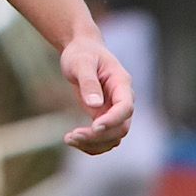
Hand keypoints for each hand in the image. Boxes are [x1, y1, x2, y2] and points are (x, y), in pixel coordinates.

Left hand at [61, 33, 132, 153]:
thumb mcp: (81, 62)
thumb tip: (95, 104)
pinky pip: (103, 138)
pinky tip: (72, 139)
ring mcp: (114, 110)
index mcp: (121, 83)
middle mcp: (122, 100)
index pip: (126, 107)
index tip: (94, 126)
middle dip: (99, 136)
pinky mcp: (104, 116)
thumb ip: (89, 82)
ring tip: (69, 139)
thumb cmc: (82, 53)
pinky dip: (90, 144)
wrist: (81, 50)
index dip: (113, 119)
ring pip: (113, 137)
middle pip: (121, 128)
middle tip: (73, 135)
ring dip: (94, 144)